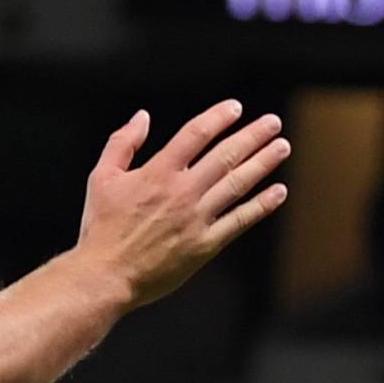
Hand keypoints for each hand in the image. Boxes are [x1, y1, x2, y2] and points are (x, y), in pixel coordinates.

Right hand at [73, 103, 289, 306]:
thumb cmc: (101, 227)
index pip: (195, 134)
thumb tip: (142, 117)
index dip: (218, 118)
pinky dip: (261, 206)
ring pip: (237, 184)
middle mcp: (182, 192)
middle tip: (273, 123)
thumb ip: (122, 142)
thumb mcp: (101, 176)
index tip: (235, 108)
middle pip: (225, 156)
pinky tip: (278, 192)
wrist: (106, 274)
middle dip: (252, 136)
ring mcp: (197, 218)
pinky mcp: (205, 245)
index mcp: (158, 172)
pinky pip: (239, 221)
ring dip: (263, 163)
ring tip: (281, 147)